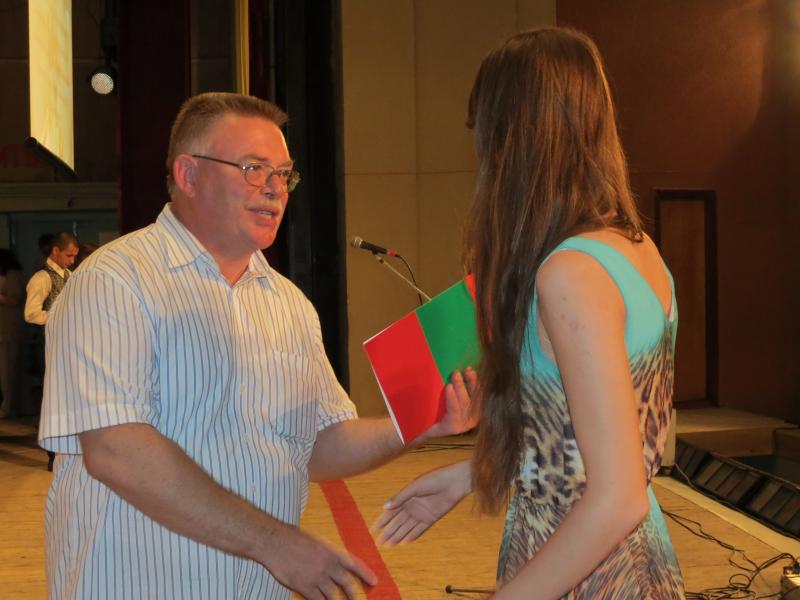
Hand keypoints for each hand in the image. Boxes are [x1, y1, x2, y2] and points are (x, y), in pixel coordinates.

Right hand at [261, 521, 376, 598]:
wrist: (276, 542)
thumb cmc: (293, 539)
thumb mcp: (316, 541)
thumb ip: (326, 555)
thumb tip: (332, 564)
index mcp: (332, 551)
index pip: (355, 564)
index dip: (366, 574)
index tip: (374, 582)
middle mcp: (328, 565)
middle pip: (348, 584)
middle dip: (354, 594)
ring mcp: (317, 577)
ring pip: (334, 596)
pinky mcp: (305, 587)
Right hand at [372, 460, 470, 545]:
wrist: (454, 481)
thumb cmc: (434, 479)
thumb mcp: (415, 487)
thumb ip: (400, 497)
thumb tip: (384, 507)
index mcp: (405, 497)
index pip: (391, 511)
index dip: (381, 521)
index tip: (372, 530)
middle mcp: (411, 506)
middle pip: (397, 522)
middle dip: (388, 532)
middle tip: (379, 543)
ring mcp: (421, 513)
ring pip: (406, 527)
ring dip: (398, 536)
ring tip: (388, 545)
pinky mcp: (431, 518)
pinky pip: (419, 529)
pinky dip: (412, 536)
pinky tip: (404, 543)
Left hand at [423, 367, 478, 439]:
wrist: (421, 428)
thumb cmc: (436, 410)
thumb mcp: (451, 398)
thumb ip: (460, 389)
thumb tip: (465, 369)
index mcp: (476, 412)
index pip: (480, 396)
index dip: (478, 382)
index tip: (472, 369)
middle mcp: (472, 420)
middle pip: (475, 398)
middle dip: (471, 382)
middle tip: (466, 369)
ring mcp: (463, 425)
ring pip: (465, 403)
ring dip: (460, 386)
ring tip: (456, 375)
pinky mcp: (454, 427)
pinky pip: (454, 410)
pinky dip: (452, 398)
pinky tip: (449, 387)